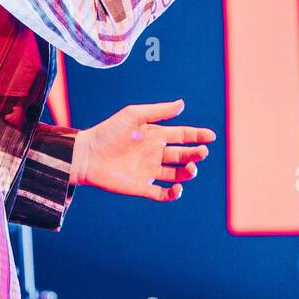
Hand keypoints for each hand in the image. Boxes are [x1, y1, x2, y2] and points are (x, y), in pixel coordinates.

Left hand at [71, 99, 215, 201]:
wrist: (87, 155)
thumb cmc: (108, 132)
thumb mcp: (133, 115)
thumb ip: (158, 111)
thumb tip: (182, 104)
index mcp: (156, 135)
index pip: (183, 135)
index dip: (198, 135)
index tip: (211, 136)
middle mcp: (155, 153)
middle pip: (183, 155)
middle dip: (196, 154)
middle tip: (201, 153)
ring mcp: (150, 171)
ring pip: (177, 174)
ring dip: (188, 172)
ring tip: (190, 169)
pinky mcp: (142, 187)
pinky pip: (163, 193)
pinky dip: (174, 193)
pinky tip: (178, 188)